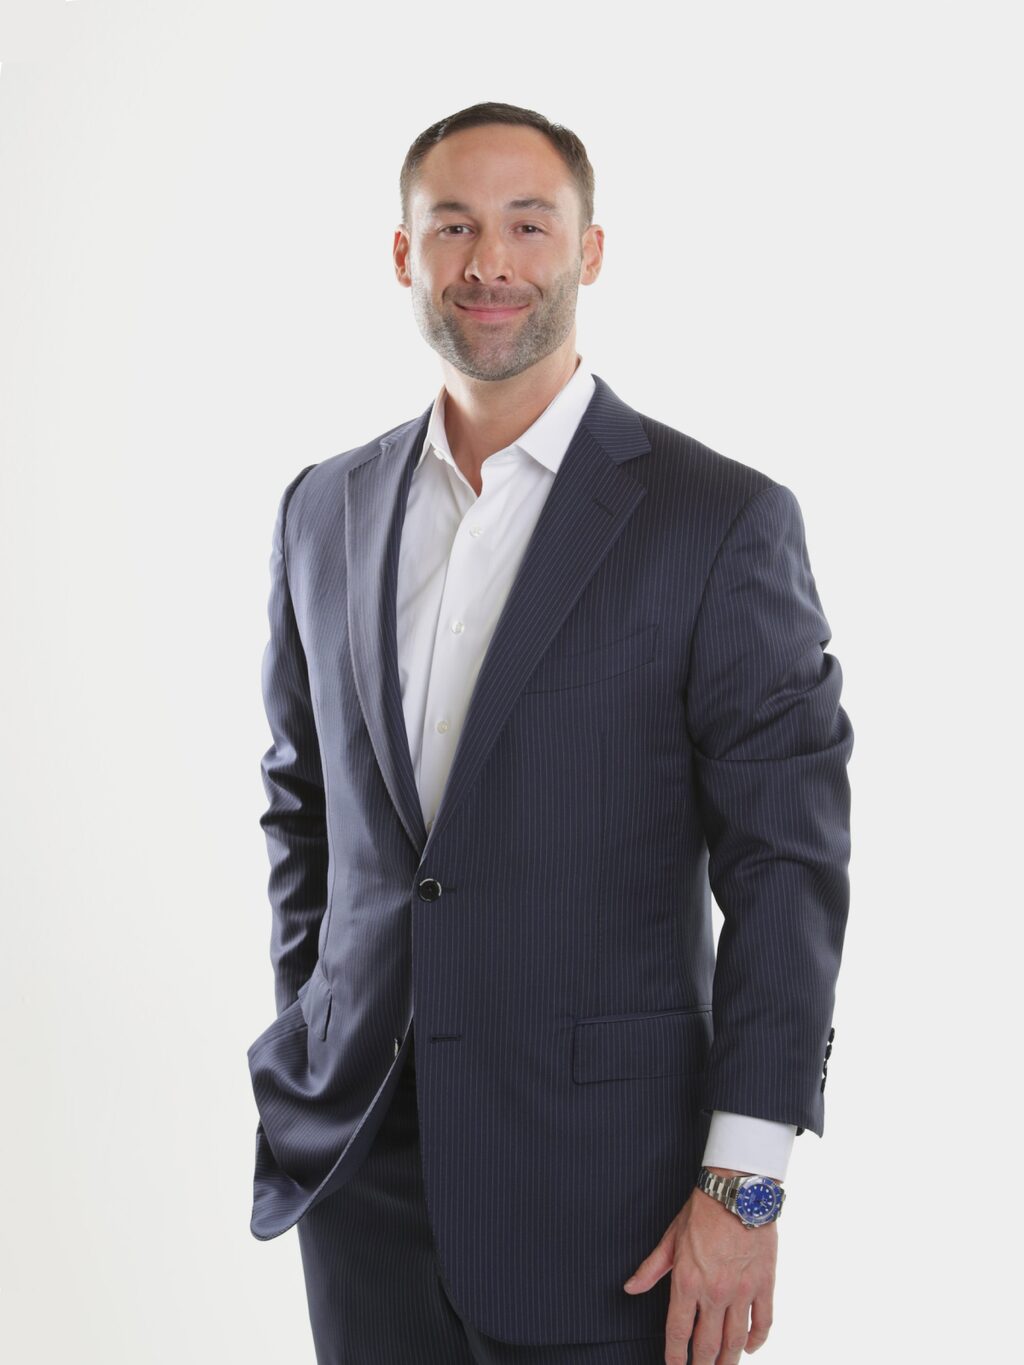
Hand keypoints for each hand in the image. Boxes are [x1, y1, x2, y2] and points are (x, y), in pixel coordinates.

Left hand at [622, 1166, 777, 1363]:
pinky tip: (751, 1348)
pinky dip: (758, 1341)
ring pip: (735, 1341)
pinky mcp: (763, 1285)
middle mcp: (714, 1293)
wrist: (737, 1192)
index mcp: (687, 1282)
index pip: (677, 1331)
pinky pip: (762, 1323)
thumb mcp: (671, 1238)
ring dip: (728, 1361)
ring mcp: (741, 1291)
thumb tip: (630, 1287)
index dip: (674, 1355)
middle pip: (707, 1344)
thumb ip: (651, 1268)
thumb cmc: (702, 1212)